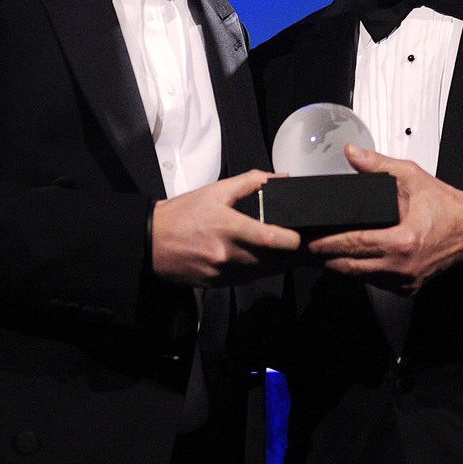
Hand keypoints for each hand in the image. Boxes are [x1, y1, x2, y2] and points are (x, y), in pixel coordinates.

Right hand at [151, 169, 300, 287]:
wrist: (151, 242)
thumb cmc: (184, 213)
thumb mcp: (216, 190)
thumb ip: (251, 182)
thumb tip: (282, 179)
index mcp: (227, 226)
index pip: (265, 237)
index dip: (289, 240)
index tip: (303, 237)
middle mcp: (227, 253)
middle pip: (271, 259)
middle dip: (293, 253)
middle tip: (311, 245)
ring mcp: (223, 272)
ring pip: (263, 271)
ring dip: (281, 263)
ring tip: (295, 251)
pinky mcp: (219, 284)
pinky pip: (249, 279)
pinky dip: (263, 269)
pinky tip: (270, 260)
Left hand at [307, 144, 462, 294]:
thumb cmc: (445, 205)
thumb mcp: (412, 176)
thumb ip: (378, 164)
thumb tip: (351, 152)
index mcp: (401, 240)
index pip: (352, 244)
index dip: (324, 243)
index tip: (305, 239)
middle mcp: (401, 266)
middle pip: (349, 266)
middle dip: (322, 258)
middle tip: (302, 248)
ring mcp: (404, 281)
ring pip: (359, 277)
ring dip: (338, 266)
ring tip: (317, 253)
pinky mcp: (407, 288)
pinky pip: (374, 282)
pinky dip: (359, 271)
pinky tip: (346, 259)